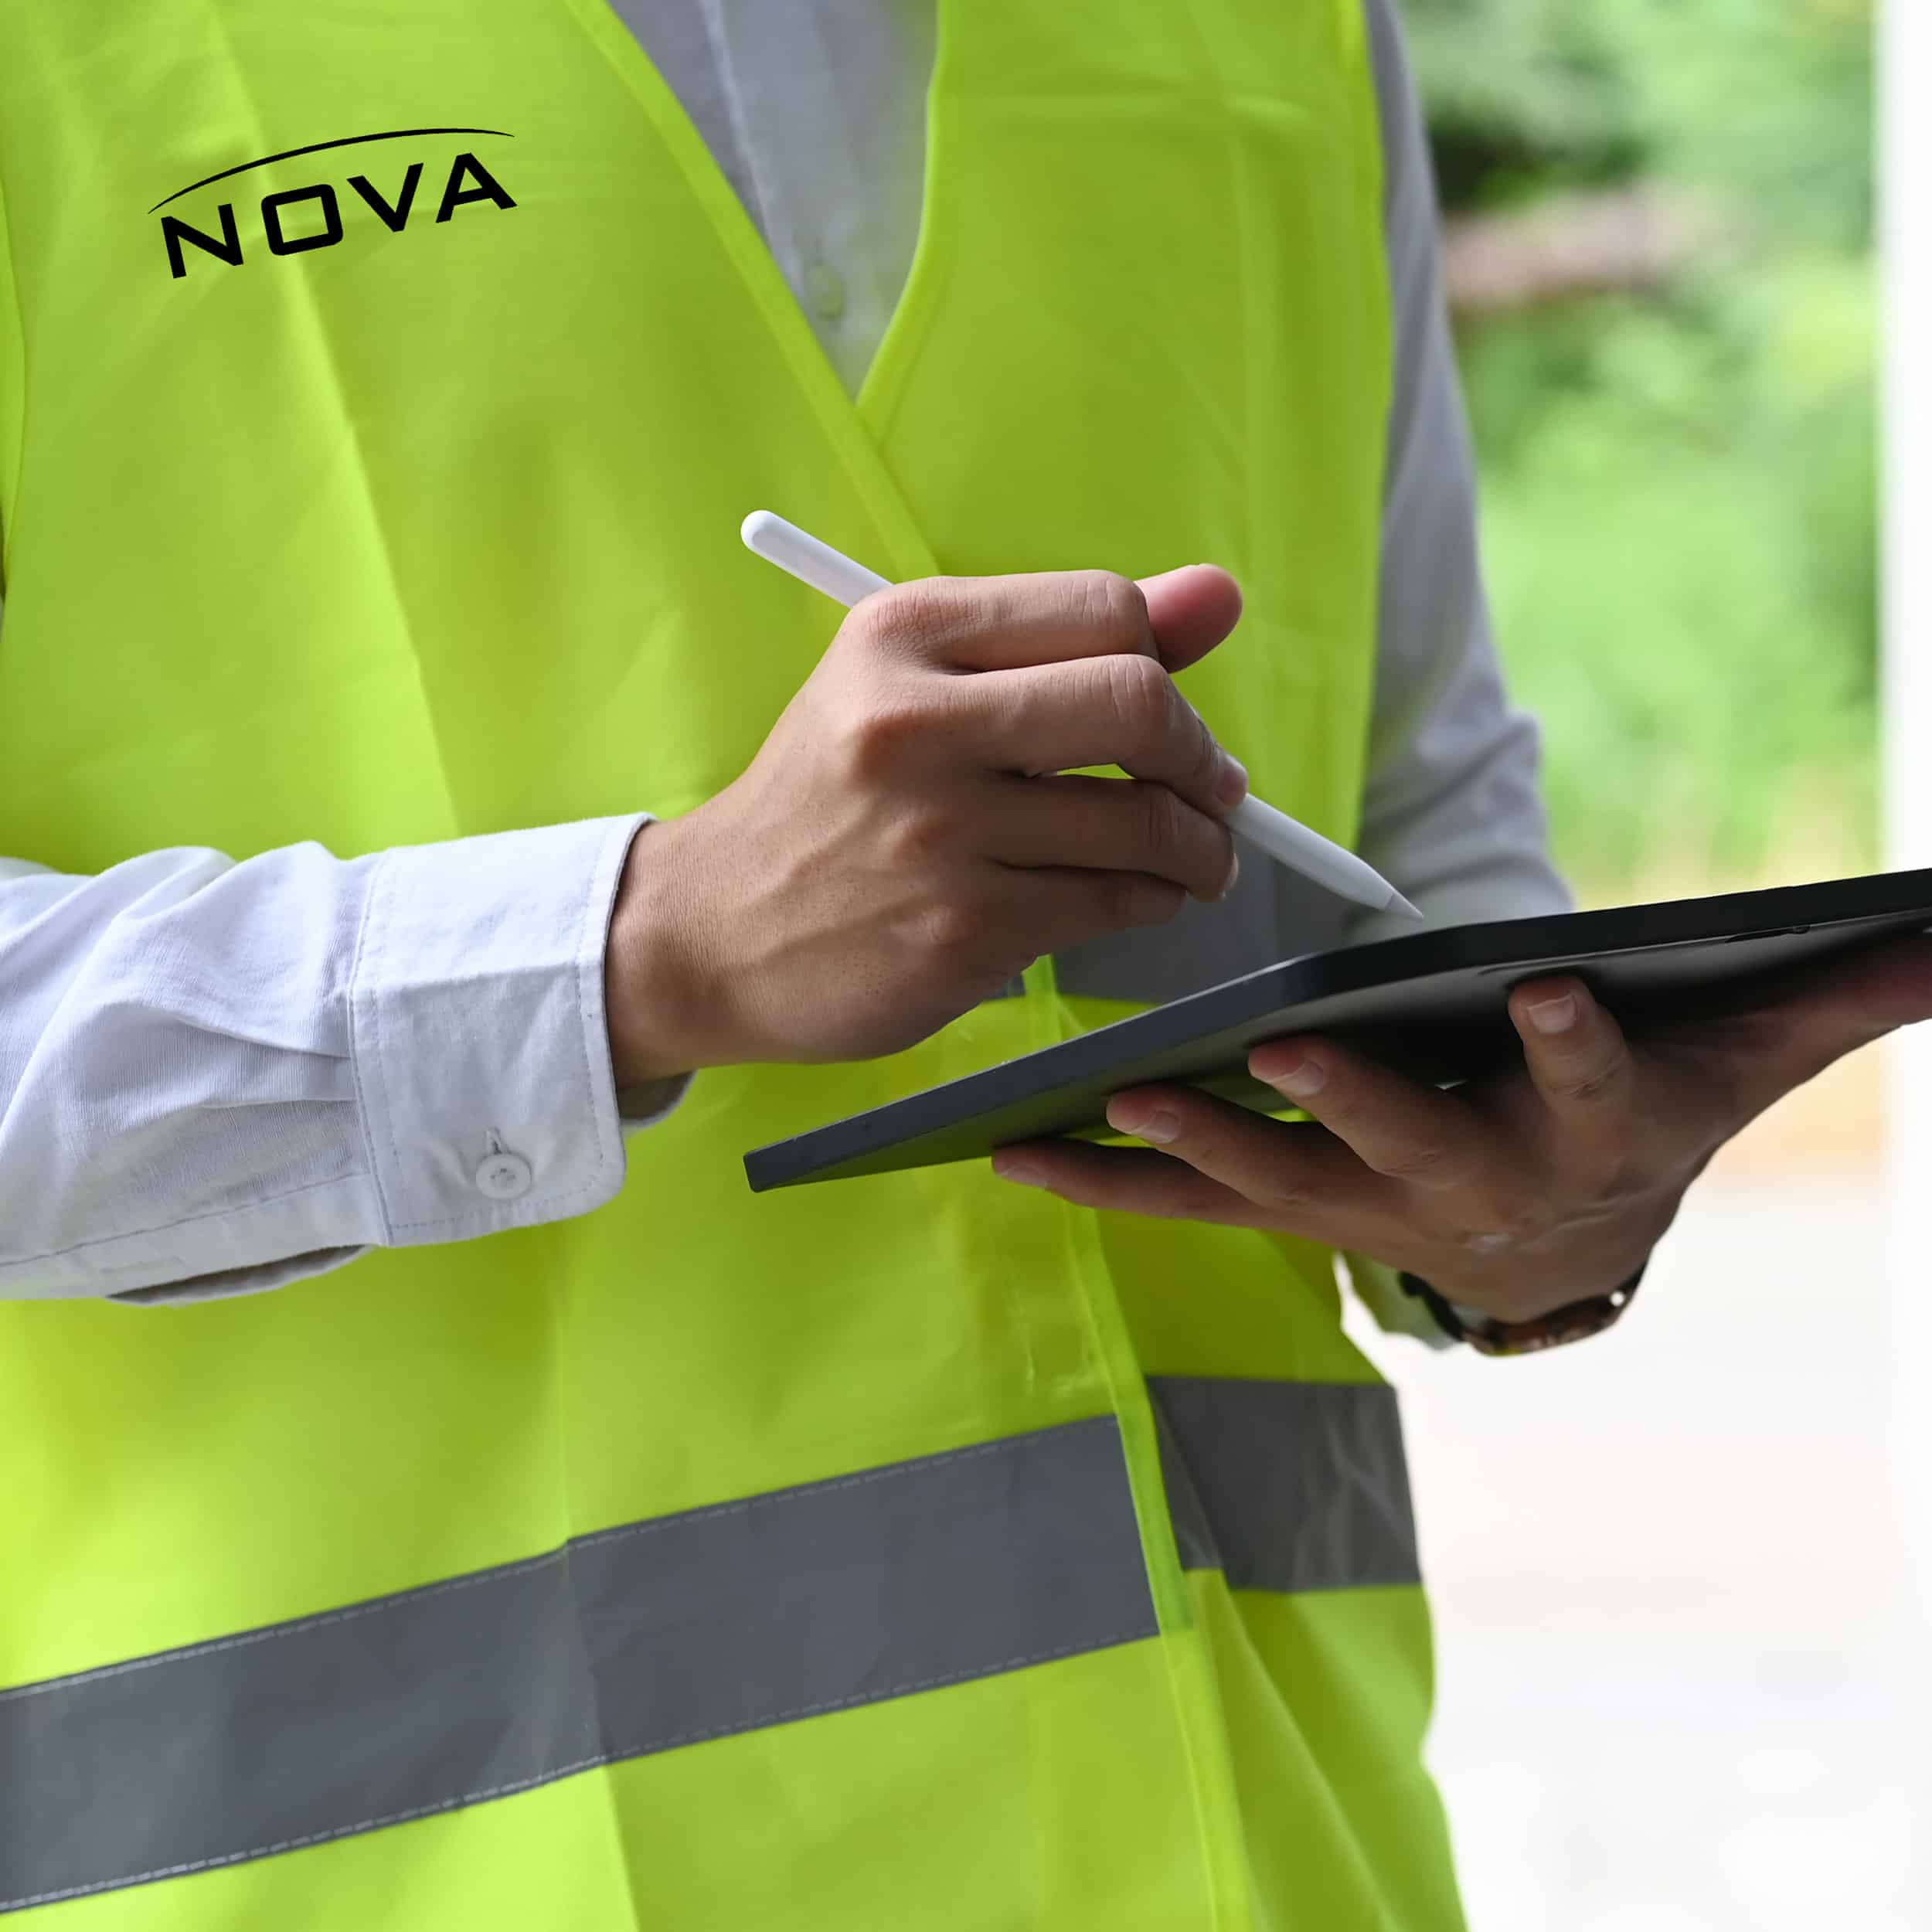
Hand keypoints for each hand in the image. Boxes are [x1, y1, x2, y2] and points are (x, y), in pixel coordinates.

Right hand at [606, 566, 1247, 1077]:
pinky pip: (1114, 903)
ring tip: (1194, 857)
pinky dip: (1153, 902)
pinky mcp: (959, 931)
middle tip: (1212, 791)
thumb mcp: (913, 688)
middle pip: (1137, 703)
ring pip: (1144, 822)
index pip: (1105, 609)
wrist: (711, 931)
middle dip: (1201, 756)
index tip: (1171, 713)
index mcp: (902, 634)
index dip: (1168, 662)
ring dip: (1199, 847)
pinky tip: (1139, 899)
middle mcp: (914, 723)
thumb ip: (1064, 641)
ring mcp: (937, 834)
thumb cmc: (828, 803)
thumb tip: (1217, 597)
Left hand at [991, 934, 1931, 1324]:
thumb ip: (1839, 995)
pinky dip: (1106, 1175)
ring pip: (1273, 1184)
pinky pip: (1184, 1202)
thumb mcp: (1741, 1057)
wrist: (1560, 1237)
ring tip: (1106, 1102)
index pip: (1595, 1087)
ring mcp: (1360, 1209)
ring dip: (1194, 1144)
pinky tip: (1015, 1145)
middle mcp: (1466, 1187)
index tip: (1556, 985)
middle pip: (1409, 1149)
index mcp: (1580, 1132)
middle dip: (1356, 1102)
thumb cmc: (1647, 1115)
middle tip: (1286, 1047)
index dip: (1583, 1044)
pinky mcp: (1280, 1208)